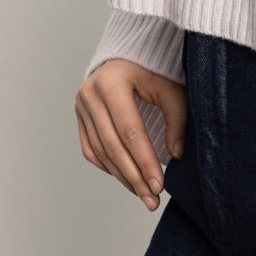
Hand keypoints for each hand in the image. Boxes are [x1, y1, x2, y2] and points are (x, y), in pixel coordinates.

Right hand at [77, 58, 187, 210]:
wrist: (128, 56)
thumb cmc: (153, 70)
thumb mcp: (170, 88)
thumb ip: (176, 119)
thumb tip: (175, 155)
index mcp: (112, 82)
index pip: (130, 130)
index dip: (145, 160)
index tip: (159, 185)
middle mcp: (90, 94)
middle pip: (113, 145)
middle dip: (134, 176)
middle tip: (152, 199)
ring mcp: (81, 106)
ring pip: (100, 152)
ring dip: (122, 177)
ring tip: (143, 195)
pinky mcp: (80, 117)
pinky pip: (91, 150)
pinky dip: (109, 167)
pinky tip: (127, 179)